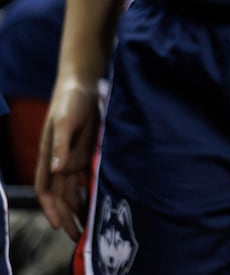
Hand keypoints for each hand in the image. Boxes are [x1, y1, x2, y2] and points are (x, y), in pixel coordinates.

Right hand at [35, 77, 101, 237]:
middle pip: (60, 194)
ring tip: (87, 227)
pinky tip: (95, 203)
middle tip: (79, 236)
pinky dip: (87, 191)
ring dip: (77, 207)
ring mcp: (71, 156)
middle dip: (67, 215)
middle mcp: (58, 160)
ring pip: (71, 189)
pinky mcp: (84, 150)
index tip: (59, 225)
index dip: (52, 208)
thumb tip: (57, 169)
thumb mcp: (65, 120)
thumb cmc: (71, 99)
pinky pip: (83, 177)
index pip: (46, 189)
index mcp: (48, 155)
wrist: (84, 82)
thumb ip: (61, 144)